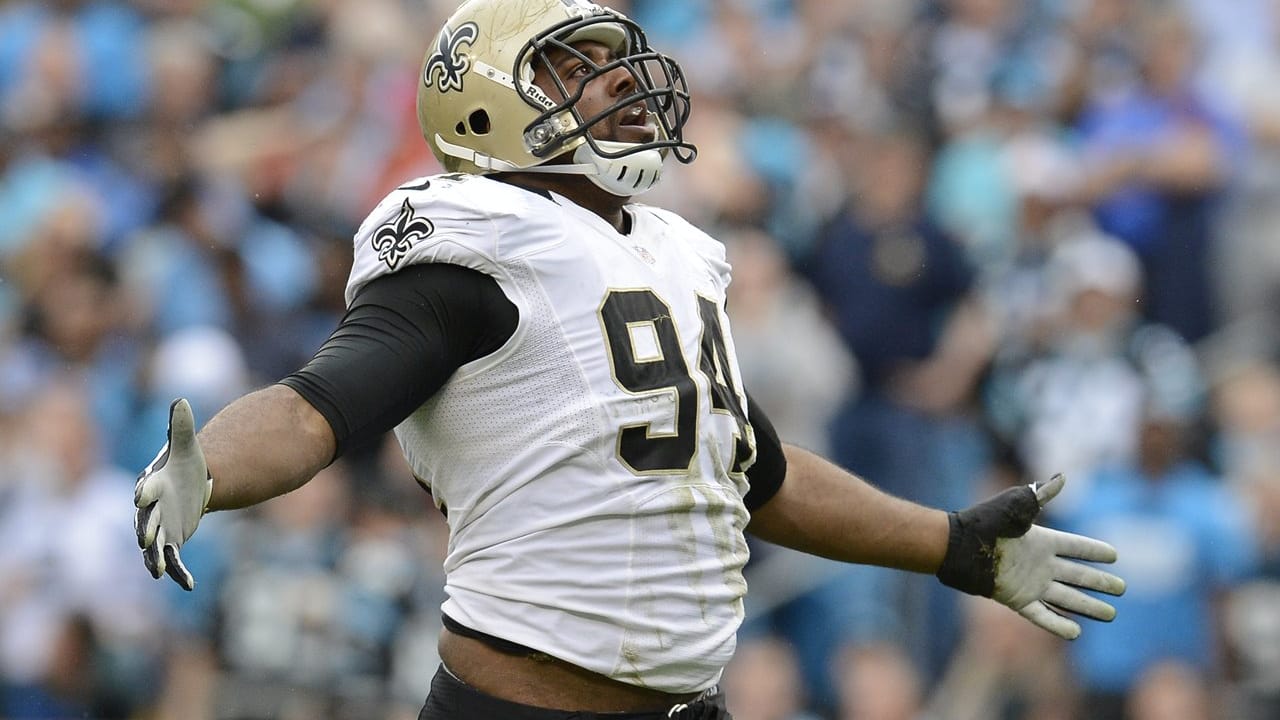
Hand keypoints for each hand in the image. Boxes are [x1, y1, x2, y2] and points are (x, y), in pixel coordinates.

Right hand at [134, 398, 211, 590]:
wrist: (187, 483)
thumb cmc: (183, 463)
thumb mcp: (185, 445)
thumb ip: (181, 427)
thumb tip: (180, 401)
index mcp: (152, 485)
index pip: (145, 488)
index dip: (144, 491)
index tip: (143, 495)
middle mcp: (150, 510)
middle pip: (145, 521)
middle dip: (146, 529)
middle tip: (146, 539)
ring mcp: (158, 527)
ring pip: (153, 545)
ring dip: (155, 557)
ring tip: (157, 570)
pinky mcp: (170, 541)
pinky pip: (172, 558)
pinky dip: (177, 571)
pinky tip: (189, 585)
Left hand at [936, 474, 1125, 639]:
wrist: (960, 546)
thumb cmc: (985, 521)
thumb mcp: (1016, 505)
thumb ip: (1041, 495)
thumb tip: (1063, 477)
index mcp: (1042, 541)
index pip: (1076, 547)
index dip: (1095, 551)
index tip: (1114, 555)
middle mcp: (1040, 564)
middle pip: (1078, 575)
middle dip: (1100, 582)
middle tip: (1121, 588)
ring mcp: (1030, 583)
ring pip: (1067, 598)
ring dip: (1088, 606)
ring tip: (1110, 614)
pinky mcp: (1017, 599)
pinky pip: (1042, 615)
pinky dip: (1058, 624)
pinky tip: (1077, 632)